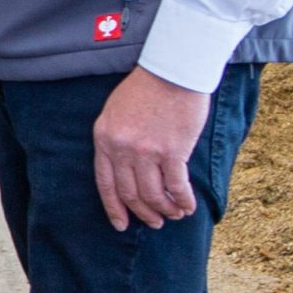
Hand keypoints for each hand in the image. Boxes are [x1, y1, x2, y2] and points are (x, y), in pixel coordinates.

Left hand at [91, 66, 210, 233]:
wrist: (172, 68)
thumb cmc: (147, 86)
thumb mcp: (116, 111)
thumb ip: (116, 139)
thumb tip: (127, 168)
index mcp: (104, 138)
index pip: (105, 183)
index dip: (114, 208)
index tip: (121, 224)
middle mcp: (122, 148)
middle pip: (130, 193)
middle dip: (143, 213)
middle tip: (154, 222)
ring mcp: (146, 152)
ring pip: (153, 195)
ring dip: (165, 210)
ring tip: (174, 215)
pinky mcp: (172, 151)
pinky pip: (176, 187)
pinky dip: (183, 201)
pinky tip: (188, 207)